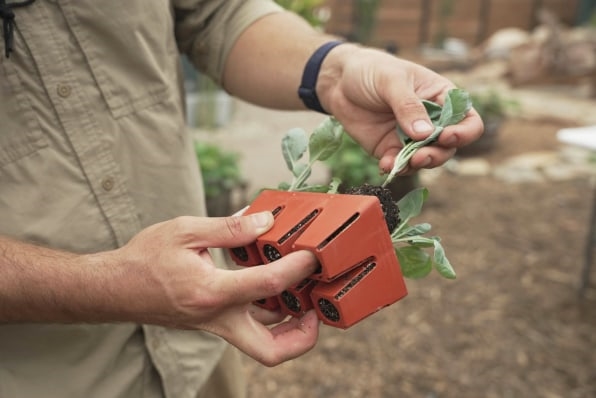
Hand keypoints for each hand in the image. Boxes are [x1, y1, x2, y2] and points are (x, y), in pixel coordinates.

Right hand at [111, 212, 319, 365]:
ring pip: (262, 343)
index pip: (270, 284)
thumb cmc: (145, 259)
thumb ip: (230, 228)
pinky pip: (249, 327)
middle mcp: (217, 318)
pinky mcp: (213, 324)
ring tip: (303, 293)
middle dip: (303, 336)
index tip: (312, 254)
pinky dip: (269, 313)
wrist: (114, 288)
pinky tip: (273, 286)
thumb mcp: (185, 230)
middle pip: (271, 350)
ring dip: (290, 325)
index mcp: (212, 292)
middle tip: (317, 309)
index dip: (298, 267)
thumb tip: (265, 221)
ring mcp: (216, 325)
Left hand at [319, 44, 483, 172]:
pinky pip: (400, 164)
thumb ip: (408, 106)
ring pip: (426, 159)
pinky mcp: (391, 149)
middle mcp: (431, 120)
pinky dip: (396, 168)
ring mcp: (411, 137)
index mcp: (441, 98)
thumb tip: (425, 134)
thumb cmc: (371, 71)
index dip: (463, 132)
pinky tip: (386, 165)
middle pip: (448, 147)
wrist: (338, 82)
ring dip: (418, 164)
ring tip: (405, 162)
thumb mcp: (391, 81)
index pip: (467, 120)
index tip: (446, 136)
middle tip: (420, 156)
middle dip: (437, 154)